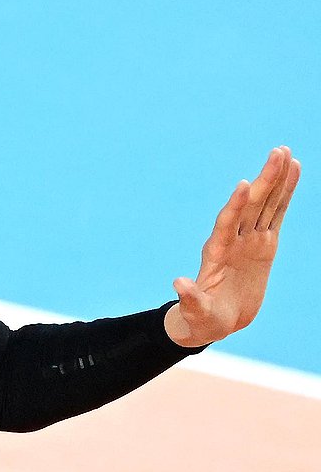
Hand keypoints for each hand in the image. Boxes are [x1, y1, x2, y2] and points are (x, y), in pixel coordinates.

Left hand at [164, 146, 300, 347]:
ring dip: (276, 180)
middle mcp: (232, 239)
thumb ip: (189, 297)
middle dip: (264, 180)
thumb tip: (178, 283)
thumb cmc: (202, 317)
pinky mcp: (264, 244)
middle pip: (250, 205)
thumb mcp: (196, 311)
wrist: (214, 319)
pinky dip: (285, 195)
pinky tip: (294, 173)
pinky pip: (276, 214)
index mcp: (216, 252)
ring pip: (265, 204)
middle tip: (278, 153)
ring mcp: (248, 239)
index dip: (236, 205)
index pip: (227, 223)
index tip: (245, 184)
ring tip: (286, 154)